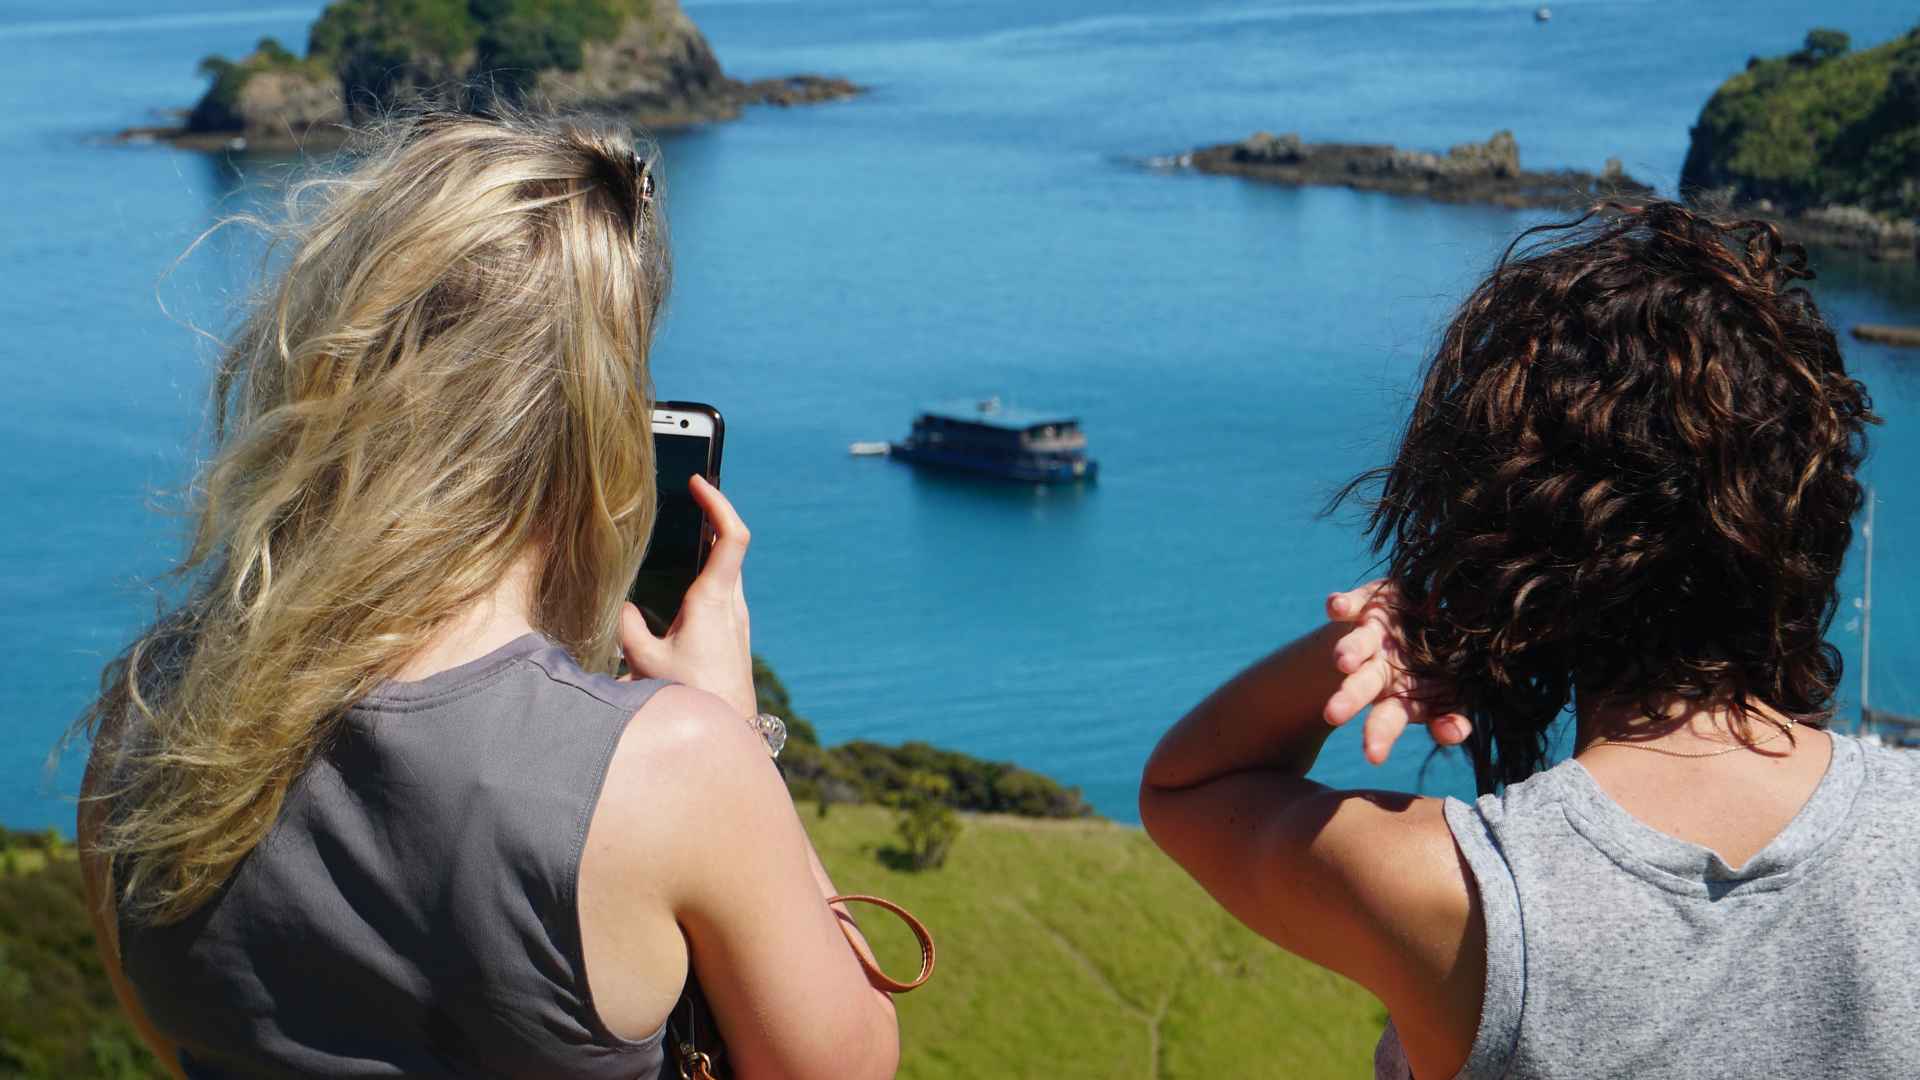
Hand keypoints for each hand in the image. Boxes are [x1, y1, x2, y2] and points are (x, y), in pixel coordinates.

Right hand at [619, 474, 756, 716]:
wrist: (732, 727)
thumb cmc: (694, 696)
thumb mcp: (647, 661)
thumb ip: (628, 629)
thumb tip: (619, 607)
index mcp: (714, 599)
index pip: (732, 537)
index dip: (719, 503)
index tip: (699, 482)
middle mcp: (732, 603)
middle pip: (728, 545)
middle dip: (708, 516)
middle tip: (686, 494)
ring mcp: (737, 617)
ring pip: (726, 568)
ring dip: (707, 545)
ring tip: (681, 527)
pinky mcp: (733, 631)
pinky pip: (723, 589)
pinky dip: (706, 571)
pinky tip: (682, 579)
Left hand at [1323, 579, 1469, 764]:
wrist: (1427, 619)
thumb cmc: (1440, 669)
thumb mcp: (1451, 695)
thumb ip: (1451, 717)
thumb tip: (1452, 732)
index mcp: (1397, 696)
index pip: (1387, 720)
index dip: (1381, 736)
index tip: (1373, 756)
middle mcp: (1378, 668)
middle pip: (1362, 686)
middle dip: (1349, 699)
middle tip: (1333, 714)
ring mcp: (1371, 635)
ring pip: (1357, 645)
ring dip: (1349, 650)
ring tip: (1342, 661)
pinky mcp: (1368, 603)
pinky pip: (1352, 603)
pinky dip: (1343, 604)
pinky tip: (1334, 607)